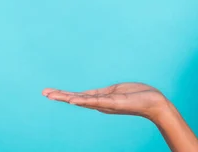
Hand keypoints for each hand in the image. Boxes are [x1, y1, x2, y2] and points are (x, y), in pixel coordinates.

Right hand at [42, 82, 168, 122]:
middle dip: (60, 96)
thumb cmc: (138, 96)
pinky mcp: (113, 103)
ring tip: (53, 95)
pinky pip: (97, 101)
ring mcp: (106, 104)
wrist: (153, 103)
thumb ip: (103, 94)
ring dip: (68, 98)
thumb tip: (89, 96)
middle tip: (44, 93)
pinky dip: (85, 101)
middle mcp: (101, 104)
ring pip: (83, 100)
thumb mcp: (116, 92)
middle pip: (77, 99)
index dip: (64, 94)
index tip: (49, 92)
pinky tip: (74, 100)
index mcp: (101, 99)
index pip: (79, 96)